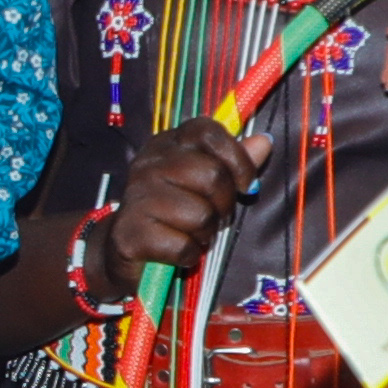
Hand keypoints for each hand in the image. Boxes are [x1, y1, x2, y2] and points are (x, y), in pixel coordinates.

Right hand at [88, 124, 247, 295]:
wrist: (123, 249)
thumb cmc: (171, 212)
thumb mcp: (202, 182)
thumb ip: (232, 162)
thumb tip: (264, 143)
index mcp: (166, 144)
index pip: (207, 132)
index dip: (236, 158)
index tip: (244, 184)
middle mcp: (148, 164)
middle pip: (212, 175)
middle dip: (224, 205)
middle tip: (212, 216)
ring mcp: (136, 197)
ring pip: (200, 215)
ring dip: (205, 234)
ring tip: (191, 233)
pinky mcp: (130, 233)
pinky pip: (183, 246)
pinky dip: (187, 255)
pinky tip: (176, 250)